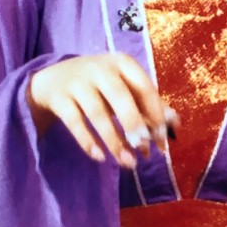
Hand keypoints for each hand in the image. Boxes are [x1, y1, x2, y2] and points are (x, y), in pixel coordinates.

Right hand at [27, 53, 170, 170]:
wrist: (51, 79)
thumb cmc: (99, 85)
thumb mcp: (124, 86)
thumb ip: (148, 103)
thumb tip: (175, 126)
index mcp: (122, 63)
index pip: (144, 88)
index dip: (155, 115)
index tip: (161, 141)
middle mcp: (100, 69)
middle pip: (120, 97)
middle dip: (134, 124)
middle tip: (144, 150)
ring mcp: (77, 82)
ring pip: (97, 113)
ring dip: (114, 141)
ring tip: (128, 162)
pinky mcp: (58, 97)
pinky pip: (74, 122)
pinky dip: (88, 141)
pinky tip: (100, 158)